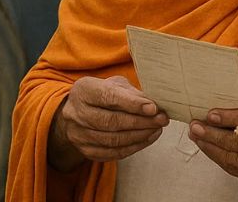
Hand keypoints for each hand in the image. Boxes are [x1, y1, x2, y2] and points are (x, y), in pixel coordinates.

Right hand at [48, 75, 167, 171]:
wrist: (79, 113)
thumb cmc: (102, 95)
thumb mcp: (114, 85)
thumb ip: (132, 93)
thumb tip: (154, 105)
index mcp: (83, 91)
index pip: (108, 97)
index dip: (132, 104)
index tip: (153, 108)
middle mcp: (76, 113)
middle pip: (111, 122)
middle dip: (140, 122)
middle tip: (161, 119)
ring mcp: (79, 134)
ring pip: (113, 140)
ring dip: (140, 136)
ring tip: (156, 129)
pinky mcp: (86, 150)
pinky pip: (113, 153)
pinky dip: (134, 147)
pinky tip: (147, 138)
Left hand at [189, 93, 237, 180]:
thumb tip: (216, 96)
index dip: (229, 118)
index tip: (210, 114)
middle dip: (214, 135)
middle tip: (195, 127)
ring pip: (234, 159)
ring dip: (211, 148)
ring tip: (195, 136)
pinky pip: (234, 168)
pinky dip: (216, 157)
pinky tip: (205, 147)